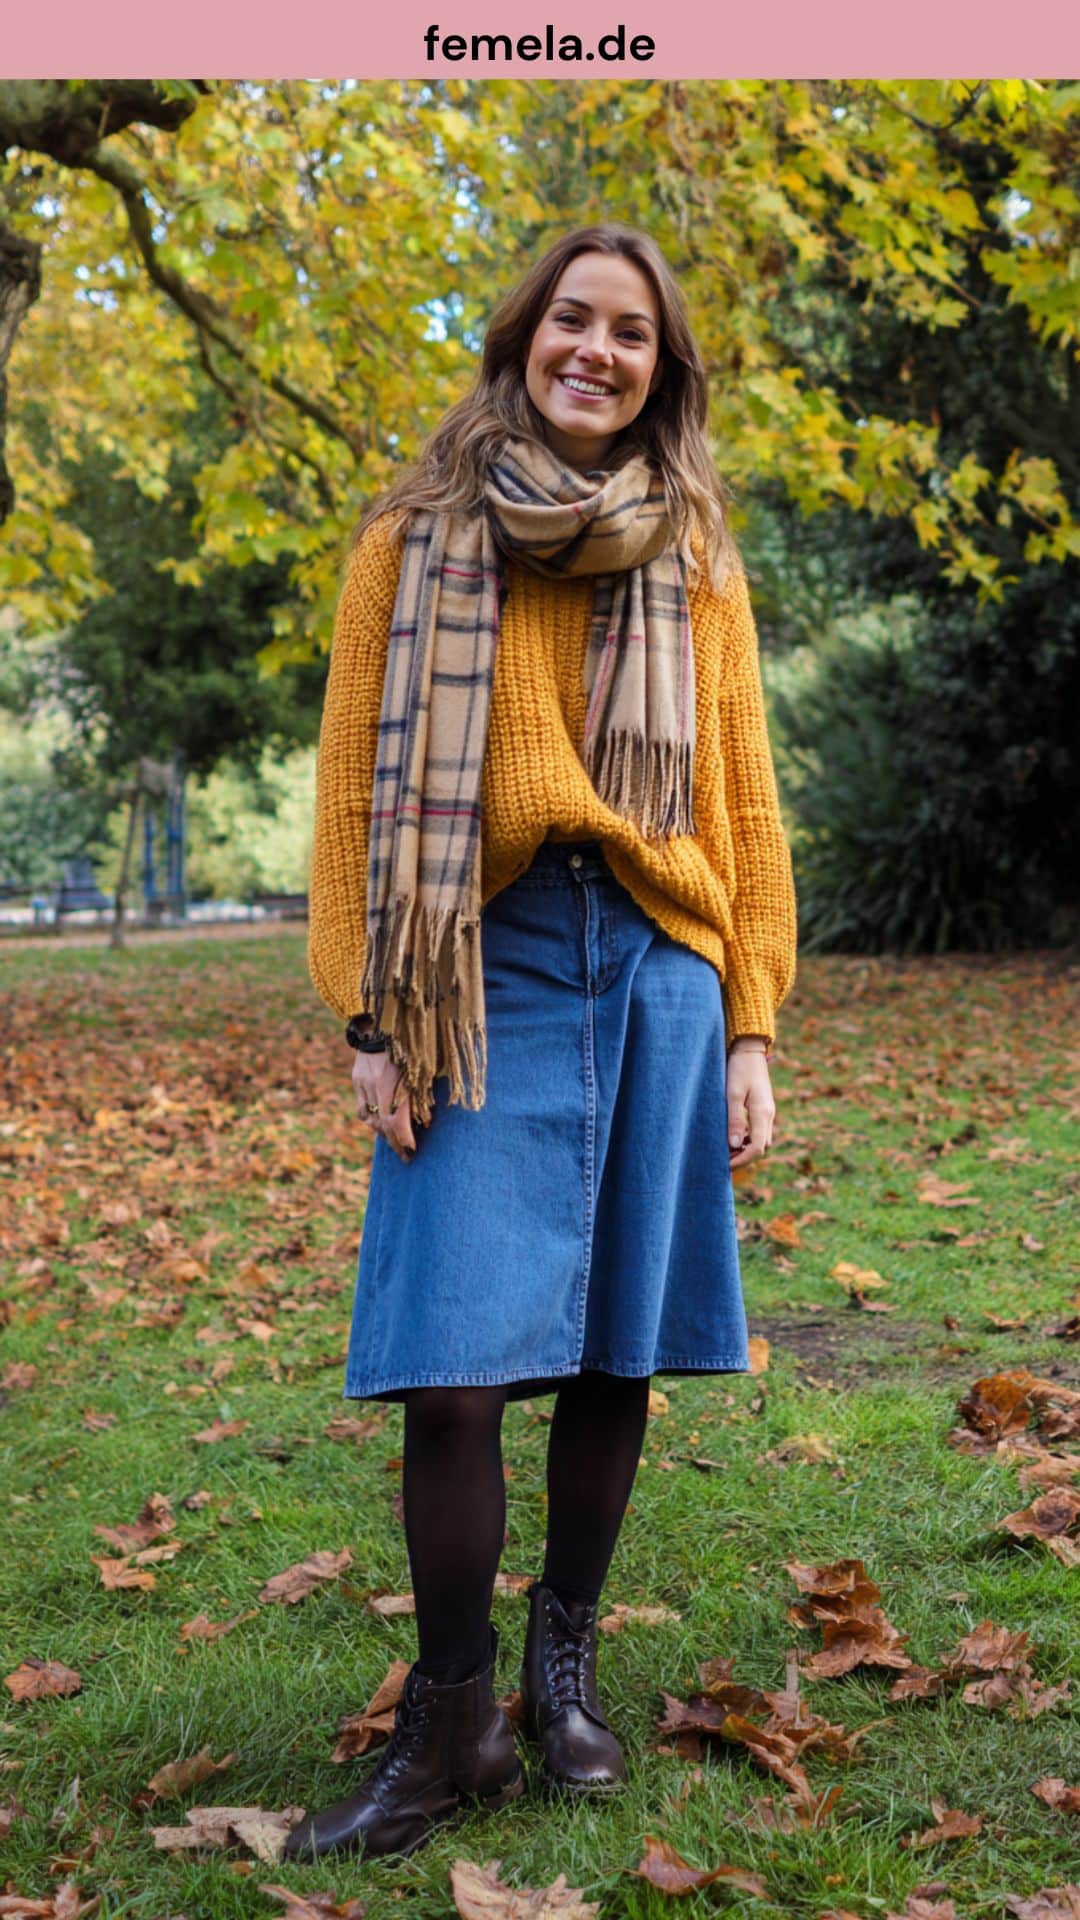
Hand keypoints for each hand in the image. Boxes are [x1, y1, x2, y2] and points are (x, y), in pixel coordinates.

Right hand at [352, 1049, 417, 1163]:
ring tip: (394, 1142)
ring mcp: (363, 1083)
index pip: (396, 1121)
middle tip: (406, 1156)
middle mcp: (376, 1085)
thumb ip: (422, 1095)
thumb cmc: (411, 1044)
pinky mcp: (357, 1079)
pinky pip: (362, 1109)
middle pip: (383, 1124)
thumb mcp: (421, 1068)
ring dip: (383, 1133)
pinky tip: (378, 1126)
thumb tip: (427, 1122)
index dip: (404, 1139)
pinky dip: (371, 1120)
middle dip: (395, 1143)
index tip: (412, 1151)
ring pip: (371, 1119)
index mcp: (394, 1082)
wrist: (384, 1023)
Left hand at [727, 1046, 774, 1169]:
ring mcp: (767, 1112)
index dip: (742, 1161)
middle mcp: (768, 1115)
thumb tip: (734, 1145)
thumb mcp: (733, 1094)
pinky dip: (747, 1138)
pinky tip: (732, 1136)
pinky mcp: (762, 1108)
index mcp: (763, 1113)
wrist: (748, 1051)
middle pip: (761, 1147)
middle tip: (722, 1160)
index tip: (725, 1165)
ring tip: (725, 1151)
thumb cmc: (738, 1069)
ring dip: (746, 1148)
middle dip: (744, 1157)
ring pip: (761, 1139)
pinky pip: (758, 1130)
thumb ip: (735, 1119)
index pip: (758, 1148)